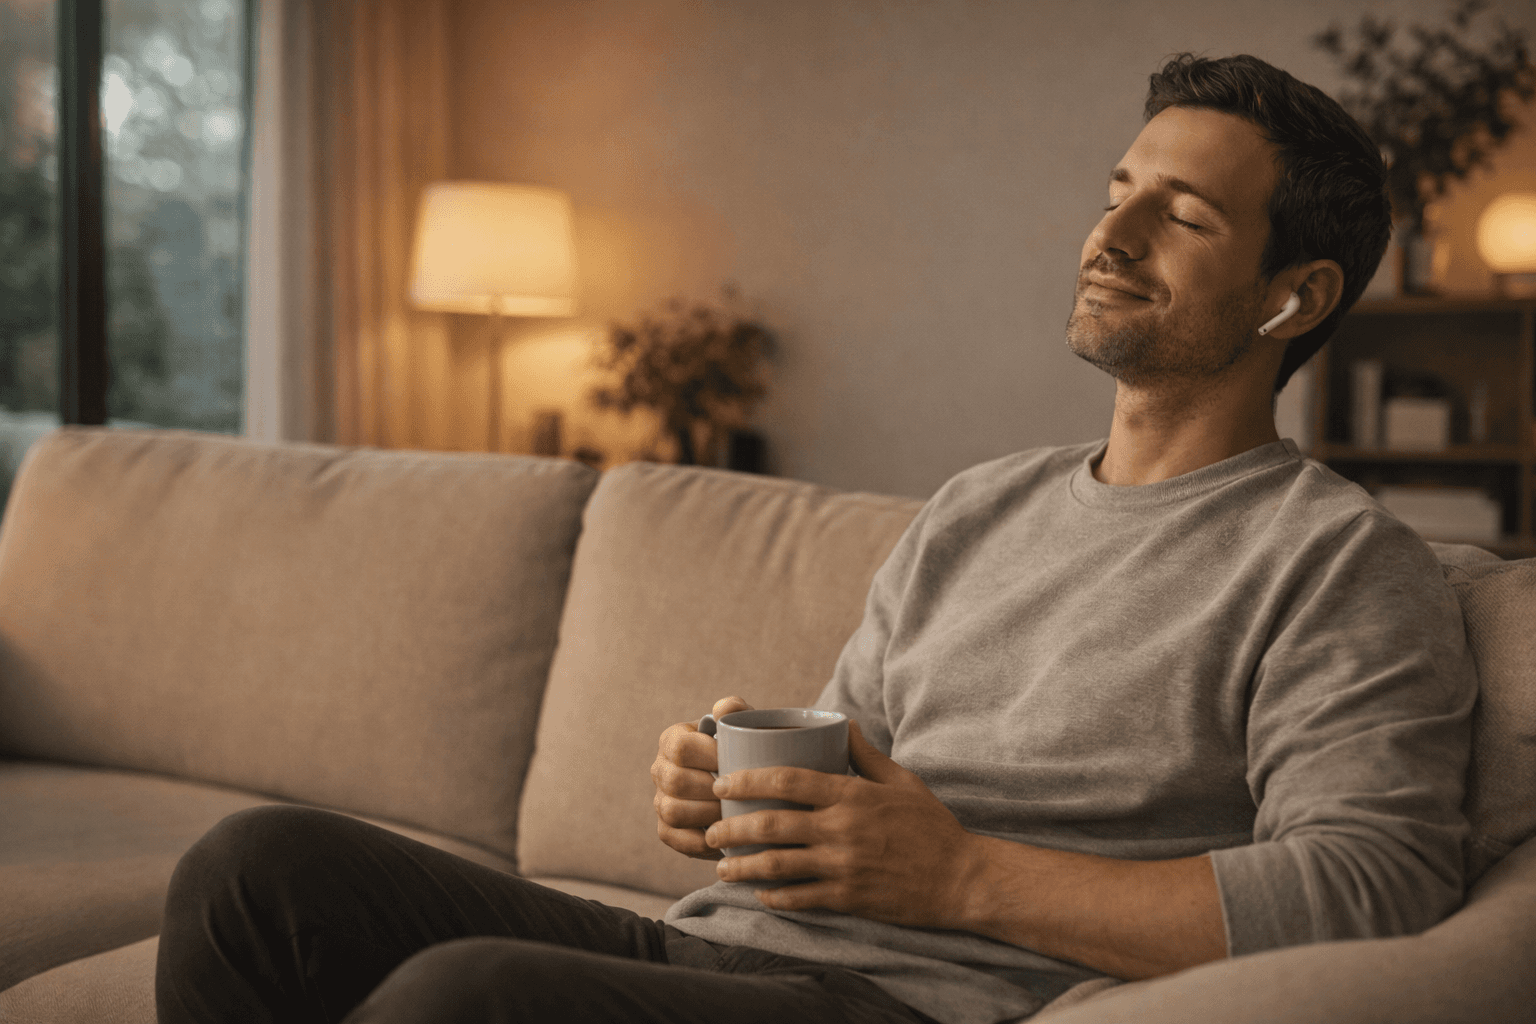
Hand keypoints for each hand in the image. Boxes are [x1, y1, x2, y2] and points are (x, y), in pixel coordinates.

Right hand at [652, 696, 753, 859]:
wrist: (747, 788)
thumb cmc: (744, 754)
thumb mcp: (744, 729)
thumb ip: (736, 711)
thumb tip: (723, 708)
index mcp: (673, 739)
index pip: (681, 747)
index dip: (710, 757)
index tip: (738, 764)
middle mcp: (660, 769)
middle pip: (675, 781)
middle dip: (711, 790)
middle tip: (741, 795)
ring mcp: (660, 800)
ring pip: (672, 811)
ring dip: (706, 815)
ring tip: (734, 815)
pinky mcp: (666, 829)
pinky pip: (674, 837)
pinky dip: (700, 840)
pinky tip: (723, 836)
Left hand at [705, 721, 983, 929]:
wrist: (962, 878)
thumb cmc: (931, 826)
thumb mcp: (902, 781)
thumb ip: (866, 754)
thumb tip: (842, 723)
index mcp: (851, 795)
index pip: (787, 780)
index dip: (748, 781)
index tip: (722, 784)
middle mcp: (842, 829)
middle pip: (772, 824)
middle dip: (732, 828)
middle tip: (711, 831)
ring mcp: (844, 866)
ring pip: (779, 865)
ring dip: (744, 867)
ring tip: (722, 868)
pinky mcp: (849, 898)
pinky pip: (801, 898)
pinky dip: (774, 896)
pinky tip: (759, 893)